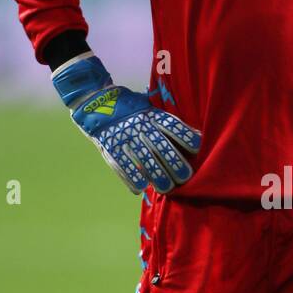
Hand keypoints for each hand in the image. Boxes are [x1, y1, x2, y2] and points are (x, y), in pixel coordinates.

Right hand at [51, 53, 200, 194]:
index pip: (170, 124)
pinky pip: (121, 164)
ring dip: (156, 175)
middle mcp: (139, 125)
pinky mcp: (110, 147)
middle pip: (159, 145)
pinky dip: (131, 177)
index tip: (197, 147)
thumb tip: (196, 135)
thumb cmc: (130, 109)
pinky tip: (141, 188)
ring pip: (142, 158)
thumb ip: (167, 122)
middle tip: (185, 177)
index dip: (183, 135)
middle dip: (173, 162)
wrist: (95, 103)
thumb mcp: (148, 108)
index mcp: (150, 114)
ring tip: (166, 188)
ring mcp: (124, 137)